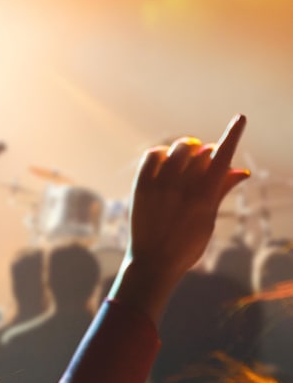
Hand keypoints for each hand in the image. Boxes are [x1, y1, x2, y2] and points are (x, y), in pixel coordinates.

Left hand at [111, 114, 249, 324]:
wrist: (153, 264)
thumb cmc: (186, 246)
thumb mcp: (209, 221)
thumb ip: (221, 191)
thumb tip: (241, 170)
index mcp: (204, 198)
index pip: (222, 159)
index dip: (232, 135)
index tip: (240, 118)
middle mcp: (182, 188)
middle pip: (200, 152)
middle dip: (206, 153)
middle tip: (203, 162)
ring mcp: (160, 185)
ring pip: (178, 149)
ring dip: (186, 150)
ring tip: (185, 161)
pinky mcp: (141, 185)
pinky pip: (153, 155)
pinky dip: (161, 153)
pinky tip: (165, 161)